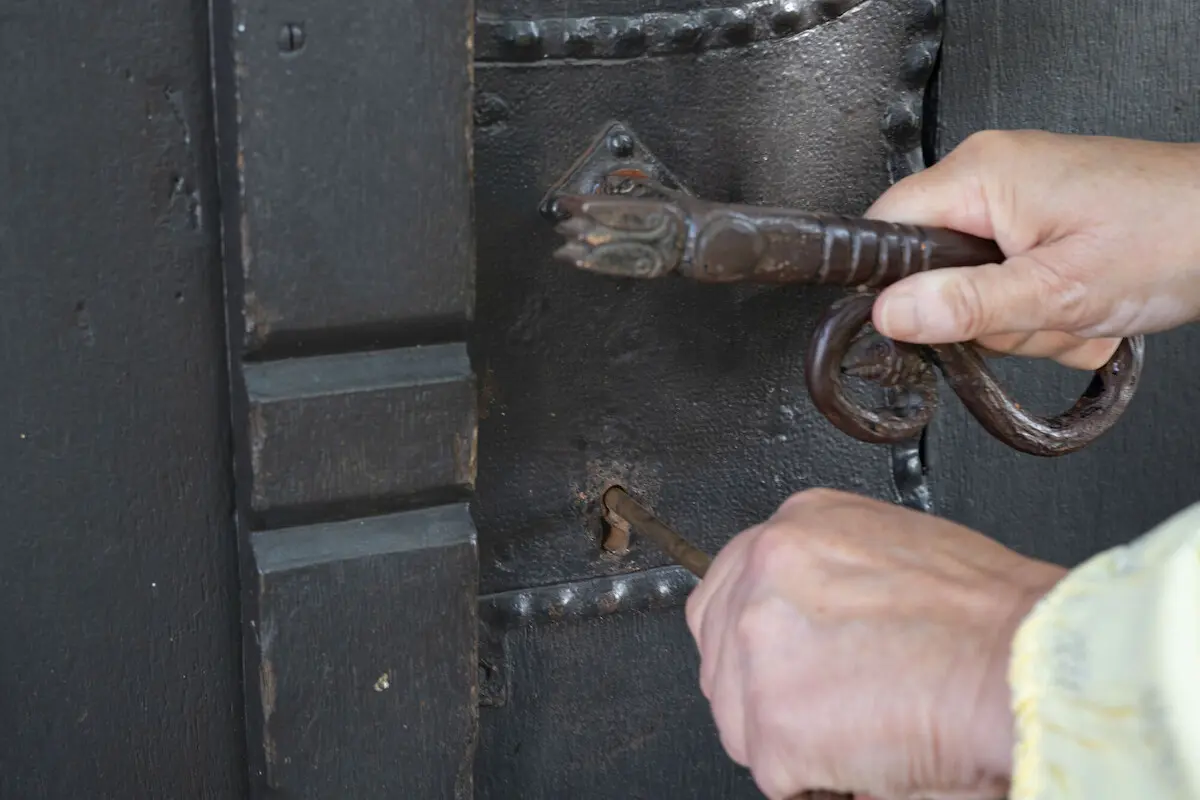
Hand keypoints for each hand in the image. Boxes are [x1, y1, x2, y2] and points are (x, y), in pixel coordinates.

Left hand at [685, 489, 1065, 799]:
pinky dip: (820, 781)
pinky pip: (776, 773)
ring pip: (740, 719)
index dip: (755, 644)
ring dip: (792, 740)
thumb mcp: (894, 554)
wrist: (1032, 665)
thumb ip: (828, 578)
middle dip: (767, 693)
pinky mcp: (772, 722)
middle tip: (835, 709)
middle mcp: (765, 571)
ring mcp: (758, 643)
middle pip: (721, 655)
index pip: (726, 591)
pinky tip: (871, 756)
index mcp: (796, 528)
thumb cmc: (994, 623)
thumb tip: (806, 626)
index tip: (784, 668)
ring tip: (866, 728)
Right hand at [865, 130, 1199, 368]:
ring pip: (974, 292)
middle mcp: (992, 178)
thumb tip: (890, 313)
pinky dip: (1045, 311)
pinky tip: (1084, 303)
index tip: (922, 324)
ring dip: (1024, 321)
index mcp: (980, 175)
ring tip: (1074, 307)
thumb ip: (967, 306)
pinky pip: (1010, 286)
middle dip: (983, 317)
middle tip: (1036, 313)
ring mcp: (1018, 202)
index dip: (891, 286)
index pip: (885, 230)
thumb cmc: (1173, 233)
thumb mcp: (1059, 289)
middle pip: (931, 273)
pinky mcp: (1039, 225)